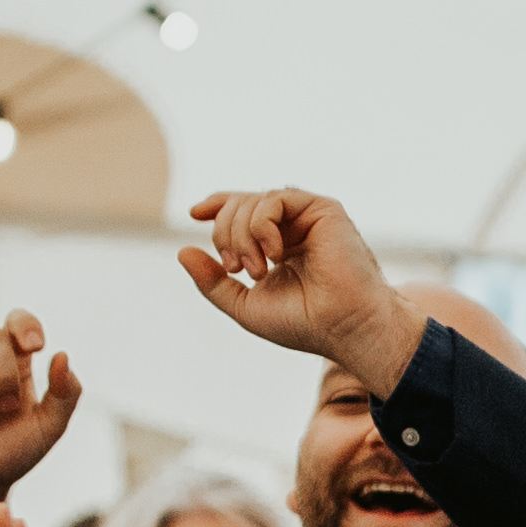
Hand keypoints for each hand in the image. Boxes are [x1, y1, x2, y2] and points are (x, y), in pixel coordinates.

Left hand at [180, 188, 432, 394]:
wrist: (343, 328)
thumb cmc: (304, 324)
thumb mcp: (245, 306)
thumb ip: (213, 282)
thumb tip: (182, 251)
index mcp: (278, 245)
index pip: (242, 212)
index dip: (217, 205)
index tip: (194, 213)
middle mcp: (293, 228)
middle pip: (239, 206)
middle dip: (225, 234)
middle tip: (238, 269)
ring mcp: (308, 217)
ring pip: (252, 201)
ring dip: (241, 235)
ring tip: (256, 270)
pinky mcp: (323, 210)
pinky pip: (274, 198)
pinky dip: (261, 224)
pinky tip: (274, 253)